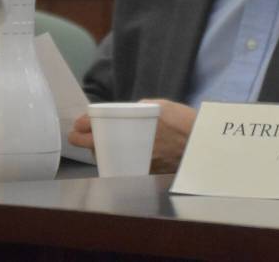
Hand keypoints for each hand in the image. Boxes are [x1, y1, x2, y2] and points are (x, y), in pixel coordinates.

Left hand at [67, 99, 196, 174]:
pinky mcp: (144, 172)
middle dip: (86, 142)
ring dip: (99, 152)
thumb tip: (127, 113)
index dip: (82, 128)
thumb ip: (139, 110)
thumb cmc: (182, 122)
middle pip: (97, 149)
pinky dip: (116, 160)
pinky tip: (116, 155)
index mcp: (130, 128)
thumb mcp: (158, 106)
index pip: (96, 130)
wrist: (200, 144)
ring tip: (97, 144)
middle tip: (80, 135)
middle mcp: (130, 148)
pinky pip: (123, 167)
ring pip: (108, 161)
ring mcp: (136, 163)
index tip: (78, 126)